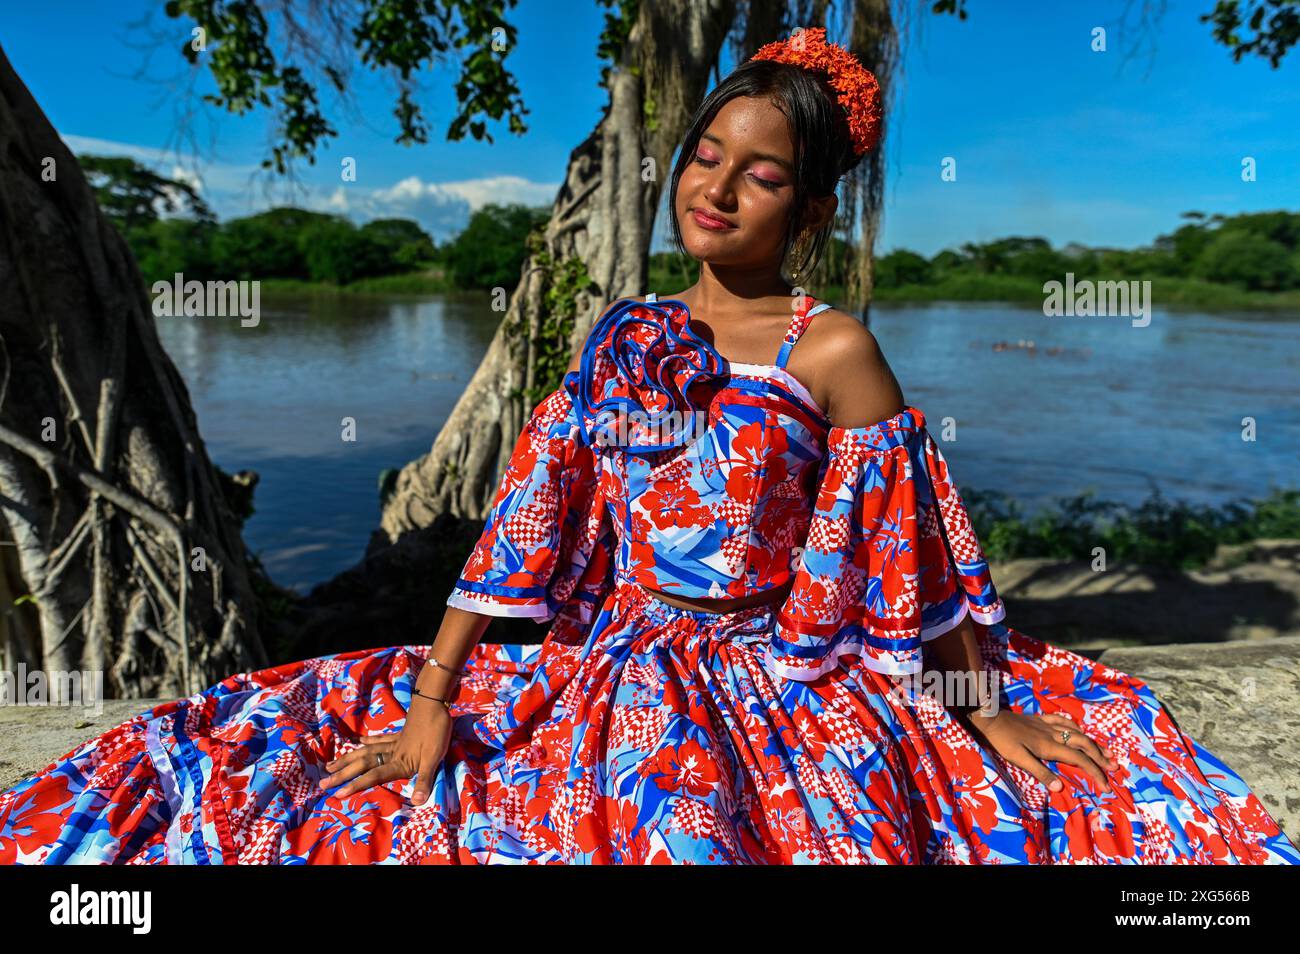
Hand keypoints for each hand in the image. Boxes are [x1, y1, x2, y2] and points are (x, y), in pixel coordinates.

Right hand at [318, 698, 451, 804]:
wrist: (434, 703)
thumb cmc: (436, 731)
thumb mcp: (434, 757)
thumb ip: (424, 779)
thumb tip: (417, 803)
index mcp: (399, 762)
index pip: (373, 776)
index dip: (355, 786)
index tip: (337, 794)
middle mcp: (391, 753)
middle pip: (363, 764)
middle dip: (343, 774)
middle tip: (322, 783)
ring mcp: (394, 742)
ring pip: (365, 751)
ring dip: (348, 759)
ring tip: (330, 765)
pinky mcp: (399, 734)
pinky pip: (379, 739)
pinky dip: (367, 741)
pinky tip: (357, 741)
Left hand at [962, 708, 1118, 793]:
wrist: (990, 718)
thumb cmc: (1003, 741)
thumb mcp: (1019, 759)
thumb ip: (1041, 772)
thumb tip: (1061, 787)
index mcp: (1050, 747)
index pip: (1080, 760)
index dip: (1095, 773)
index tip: (1106, 786)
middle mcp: (1054, 735)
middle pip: (1084, 745)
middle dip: (1100, 757)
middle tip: (1114, 767)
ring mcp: (1048, 725)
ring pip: (1077, 732)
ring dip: (1093, 742)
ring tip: (1106, 751)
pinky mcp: (1040, 719)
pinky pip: (1063, 720)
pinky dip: (1075, 726)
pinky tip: (1079, 729)